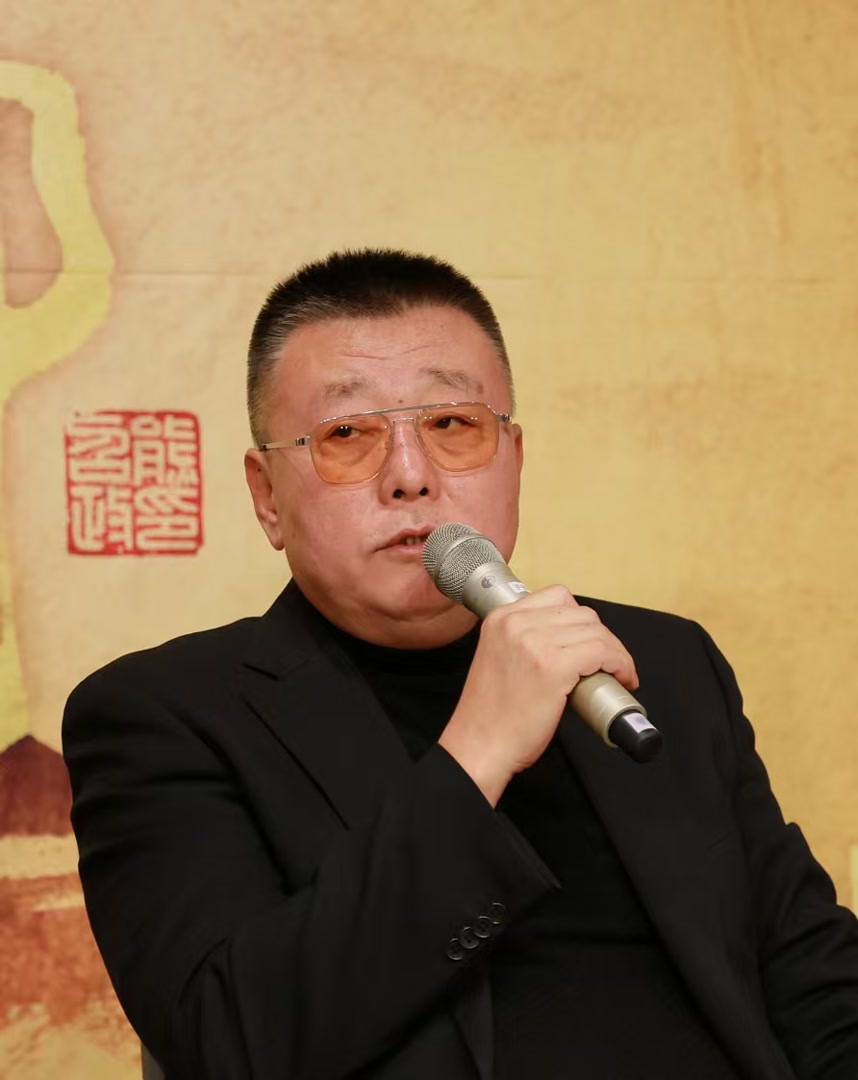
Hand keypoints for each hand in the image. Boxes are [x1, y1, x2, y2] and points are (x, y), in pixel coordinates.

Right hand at [438, 585, 638, 805]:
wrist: (479, 745)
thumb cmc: (489, 714)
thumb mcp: (498, 656)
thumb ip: (523, 639)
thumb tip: (567, 640)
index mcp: (501, 617)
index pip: (557, 597)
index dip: (580, 621)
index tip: (588, 641)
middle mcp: (517, 623)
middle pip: (581, 613)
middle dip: (601, 637)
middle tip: (607, 662)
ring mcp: (535, 642)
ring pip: (596, 631)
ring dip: (615, 652)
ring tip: (615, 673)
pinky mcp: (554, 666)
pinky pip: (602, 652)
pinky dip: (620, 664)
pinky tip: (621, 678)